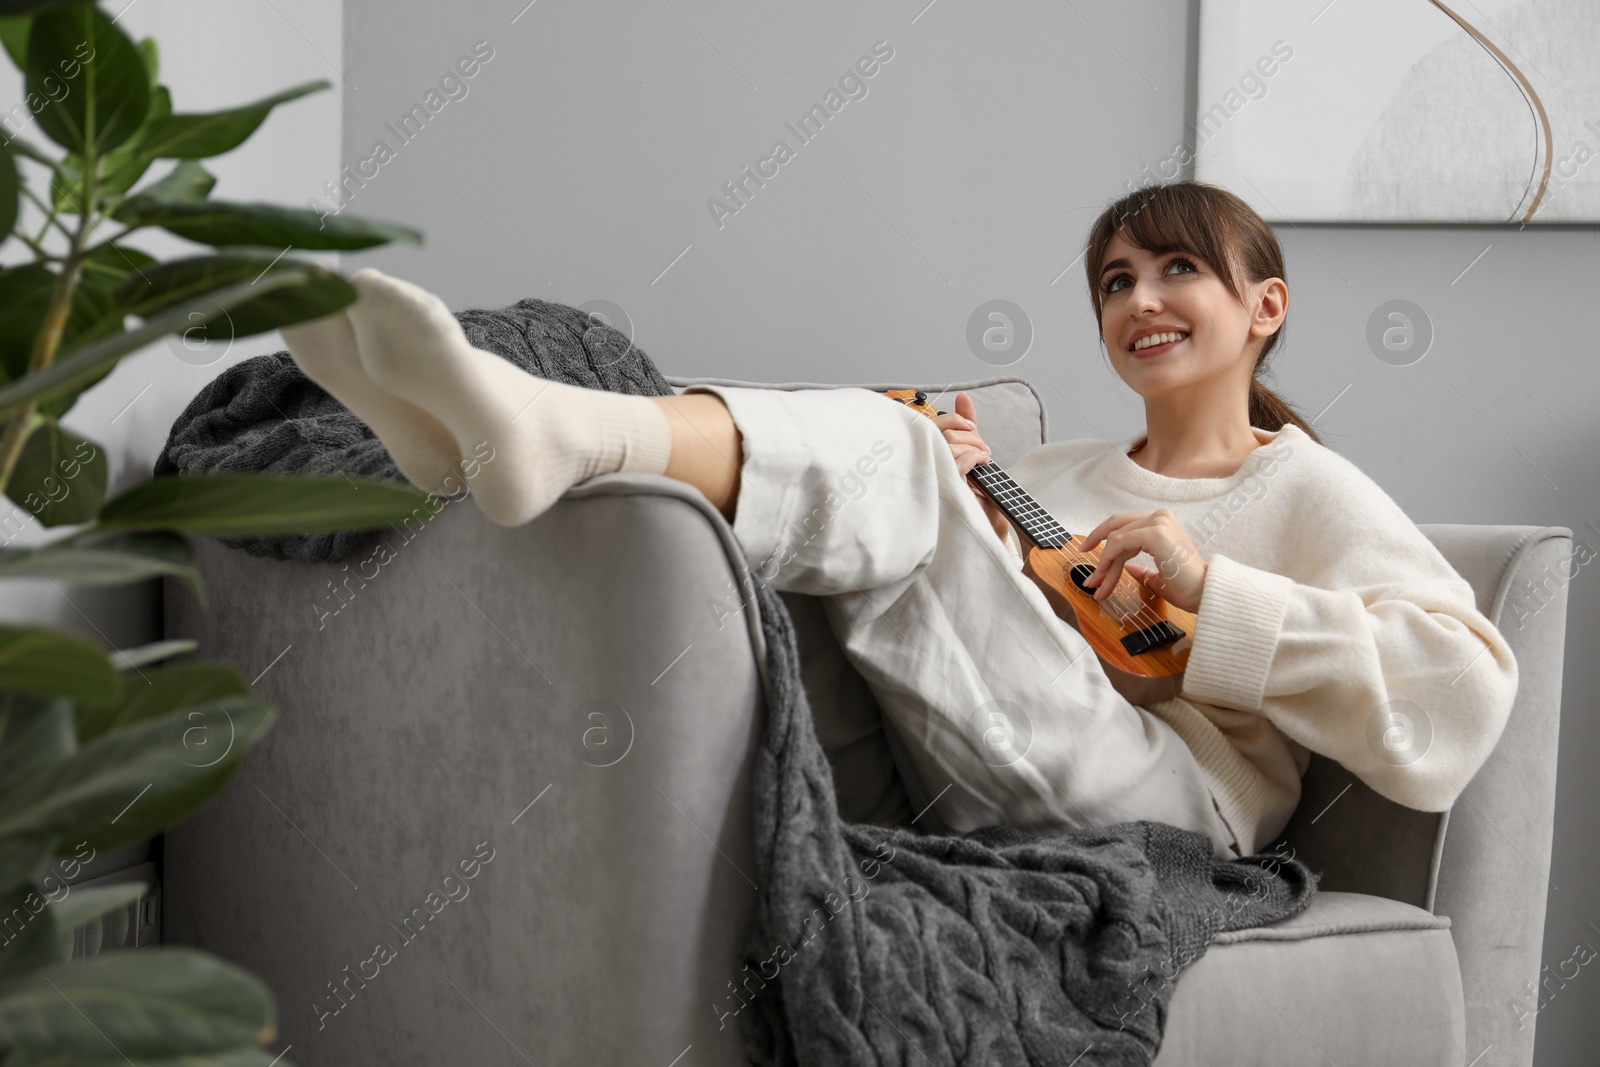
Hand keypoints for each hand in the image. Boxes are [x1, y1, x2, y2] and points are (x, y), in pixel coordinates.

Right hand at [933, 392, 1008, 540]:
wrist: (985, 529)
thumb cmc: (974, 497)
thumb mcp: (970, 455)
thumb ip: (964, 428)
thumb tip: (963, 399)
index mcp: (926, 456)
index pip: (931, 425)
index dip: (953, 419)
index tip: (972, 426)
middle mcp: (925, 465)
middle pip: (942, 432)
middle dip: (970, 435)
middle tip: (984, 450)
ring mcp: (934, 476)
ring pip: (950, 443)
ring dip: (975, 447)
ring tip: (984, 460)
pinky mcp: (945, 488)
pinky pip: (959, 459)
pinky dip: (975, 456)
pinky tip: (981, 464)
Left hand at [1076, 508, 1207, 614]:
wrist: (1205, 593)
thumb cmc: (1187, 587)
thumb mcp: (1158, 575)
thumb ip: (1141, 568)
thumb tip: (1126, 568)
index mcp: (1162, 523)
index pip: (1124, 526)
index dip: (1102, 538)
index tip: (1087, 553)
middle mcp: (1160, 517)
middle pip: (1116, 526)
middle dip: (1096, 546)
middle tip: (1087, 571)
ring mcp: (1159, 522)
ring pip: (1116, 538)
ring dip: (1103, 564)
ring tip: (1097, 586)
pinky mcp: (1156, 532)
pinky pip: (1120, 542)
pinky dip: (1108, 559)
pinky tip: (1105, 575)